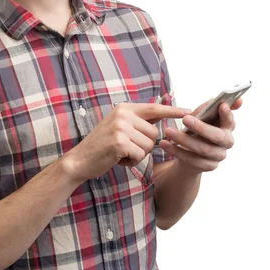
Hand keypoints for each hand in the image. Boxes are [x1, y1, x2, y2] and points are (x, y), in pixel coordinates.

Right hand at [64, 102, 192, 183]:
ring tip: (121, 153)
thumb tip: (162, 117)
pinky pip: (140, 155)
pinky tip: (118, 160)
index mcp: (124, 108)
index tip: (189, 111)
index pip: (154, 108)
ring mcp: (120, 128)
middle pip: (154, 132)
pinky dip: (132, 162)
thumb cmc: (102, 146)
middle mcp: (123, 114)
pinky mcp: (120, 142)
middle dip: (145, 145)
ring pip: (149, 145)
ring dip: (138, 154)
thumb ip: (138, 121)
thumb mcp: (119, 127)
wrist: (80, 160)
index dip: (173, 110)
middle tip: (126, 148)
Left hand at [158, 98, 242, 174]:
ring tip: (168, 131)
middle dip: (201, 127)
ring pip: (202, 148)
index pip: (230, 121)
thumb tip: (224, 98)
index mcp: (227, 128)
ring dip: (184, 139)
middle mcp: (226, 143)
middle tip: (185, 119)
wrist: (191, 153)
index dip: (227, 114)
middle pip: (217, 136)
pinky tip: (164, 144)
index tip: (221, 105)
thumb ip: (209, 107)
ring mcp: (218, 156)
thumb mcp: (201, 117)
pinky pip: (191, 159)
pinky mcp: (207, 166)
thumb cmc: (198, 129)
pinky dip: (176, 151)